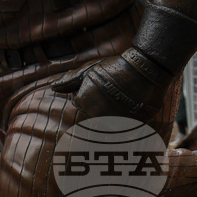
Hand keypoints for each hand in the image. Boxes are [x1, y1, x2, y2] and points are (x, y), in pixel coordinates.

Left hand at [50, 50, 168, 122]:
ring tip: (120, 98)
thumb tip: (53, 88)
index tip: (99, 84)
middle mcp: (94, 115)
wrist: (143, 71)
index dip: (88, 91)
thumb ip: (68, 81)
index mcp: (82, 102)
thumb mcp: (87, 70)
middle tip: (111, 90)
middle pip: (91, 113)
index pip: (79, 102)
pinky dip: (123, 121)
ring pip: (105, 122)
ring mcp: (112, 123)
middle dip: (98, 103)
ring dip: (110, 113)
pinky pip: (121, 129)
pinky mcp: (129, 127)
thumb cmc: (112, 68)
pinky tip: (128, 108)